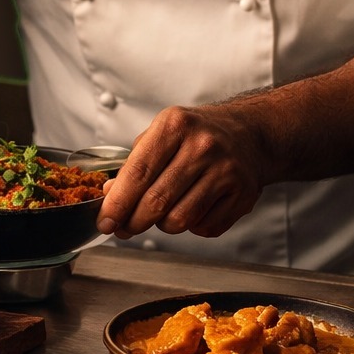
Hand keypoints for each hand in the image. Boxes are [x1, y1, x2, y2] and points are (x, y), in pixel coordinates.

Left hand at [96, 103, 270, 238]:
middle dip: (133, 222)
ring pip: (179, 221)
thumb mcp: (162, 134)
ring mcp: (225, 171)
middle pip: (156, 202)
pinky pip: (204, 228)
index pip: (138, 173)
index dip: (117, 203)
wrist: (249, 134)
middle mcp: (202, 146)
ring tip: (163, 212)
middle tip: (125, 227)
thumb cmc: (197, 135)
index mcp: (175, 125)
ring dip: (163, 225)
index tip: (104, 222)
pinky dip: (192, 226)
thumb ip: (135, 164)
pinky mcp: (243, 195)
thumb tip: (110, 195)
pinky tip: (193, 208)